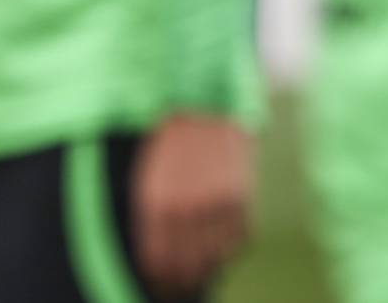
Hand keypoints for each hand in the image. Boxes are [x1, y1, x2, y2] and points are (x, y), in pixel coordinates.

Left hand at [134, 114, 254, 298]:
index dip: (158, 280)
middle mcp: (189, 209)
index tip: (157, 286)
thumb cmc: (163, 141)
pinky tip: (215, 253)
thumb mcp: (145, 179)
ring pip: (215, 259)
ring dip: (204, 271)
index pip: (158, 262)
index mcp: (156, 204)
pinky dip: (226, 251)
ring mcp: (218, 206)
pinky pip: (237, 241)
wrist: (199, 103)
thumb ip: (149, 218)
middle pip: (187, 267)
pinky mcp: (242, 199)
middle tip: (175, 290)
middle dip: (179, 282)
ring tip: (195, 277)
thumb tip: (155, 261)